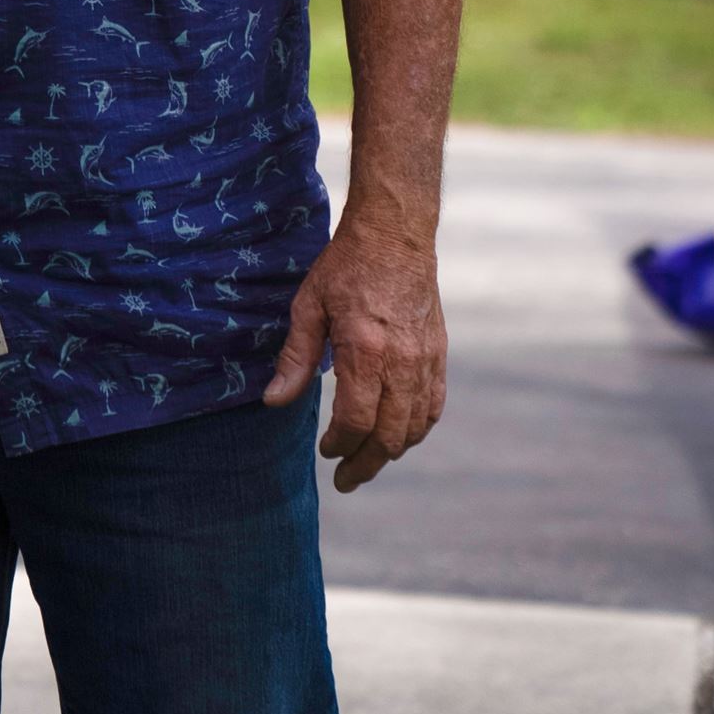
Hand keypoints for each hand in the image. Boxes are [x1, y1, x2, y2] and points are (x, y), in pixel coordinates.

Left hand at [263, 214, 446, 491]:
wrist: (395, 234)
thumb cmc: (346, 266)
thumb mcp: (309, 306)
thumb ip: (295, 359)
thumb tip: (274, 402)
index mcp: (366, 350)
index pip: (357, 420)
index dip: (340, 444)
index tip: (325, 451)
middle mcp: (402, 361)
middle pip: (390, 436)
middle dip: (366, 463)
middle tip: (345, 478)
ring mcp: (426, 360)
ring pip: (414, 427)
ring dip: (391, 451)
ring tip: (367, 460)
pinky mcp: (439, 354)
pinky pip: (433, 407)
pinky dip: (415, 429)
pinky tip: (397, 435)